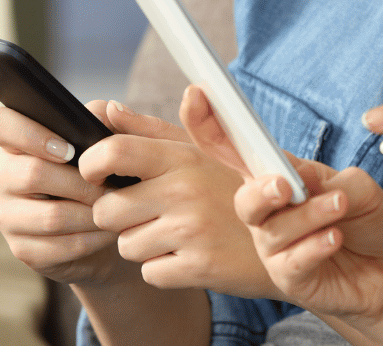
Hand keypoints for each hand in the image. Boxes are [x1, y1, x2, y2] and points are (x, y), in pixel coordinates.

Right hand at [0, 103, 128, 286]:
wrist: (102, 229)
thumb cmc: (98, 178)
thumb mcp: (104, 145)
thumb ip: (102, 121)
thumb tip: (106, 110)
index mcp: (16, 146)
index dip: (30, 134)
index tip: (68, 150)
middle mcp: (2, 179)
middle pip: (33, 173)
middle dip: (82, 183)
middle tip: (112, 187)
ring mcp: (7, 217)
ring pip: (51, 215)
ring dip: (92, 214)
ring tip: (116, 210)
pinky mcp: (22, 249)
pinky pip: (59, 245)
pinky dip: (92, 239)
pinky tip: (108, 232)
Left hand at [77, 98, 273, 298]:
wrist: (291, 237)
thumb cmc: (235, 189)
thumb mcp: (202, 150)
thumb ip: (150, 129)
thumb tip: (105, 109)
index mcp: (182, 157)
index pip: (113, 152)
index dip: (91, 165)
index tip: (97, 175)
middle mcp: (185, 191)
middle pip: (107, 210)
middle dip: (118, 216)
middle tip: (146, 212)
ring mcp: (192, 232)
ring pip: (125, 246)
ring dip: (143, 244)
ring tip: (174, 233)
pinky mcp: (198, 268)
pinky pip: (149, 273)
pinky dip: (163, 269)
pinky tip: (187, 254)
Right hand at [184, 86, 382, 322]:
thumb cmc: (365, 219)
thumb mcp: (355, 185)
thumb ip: (322, 179)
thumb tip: (295, 177)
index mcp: (276, 176)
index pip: (234, 149)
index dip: (208, 123)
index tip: (198, 93)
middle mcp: (268, 212)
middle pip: (244, 200)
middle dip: (261, 190)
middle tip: (286, 185)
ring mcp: (275, 247)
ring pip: (273, 231)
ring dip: (309, 215)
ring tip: (341, 205)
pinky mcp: (290, 277)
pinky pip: (291, 262)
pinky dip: (315, 246)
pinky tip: (335, 237)